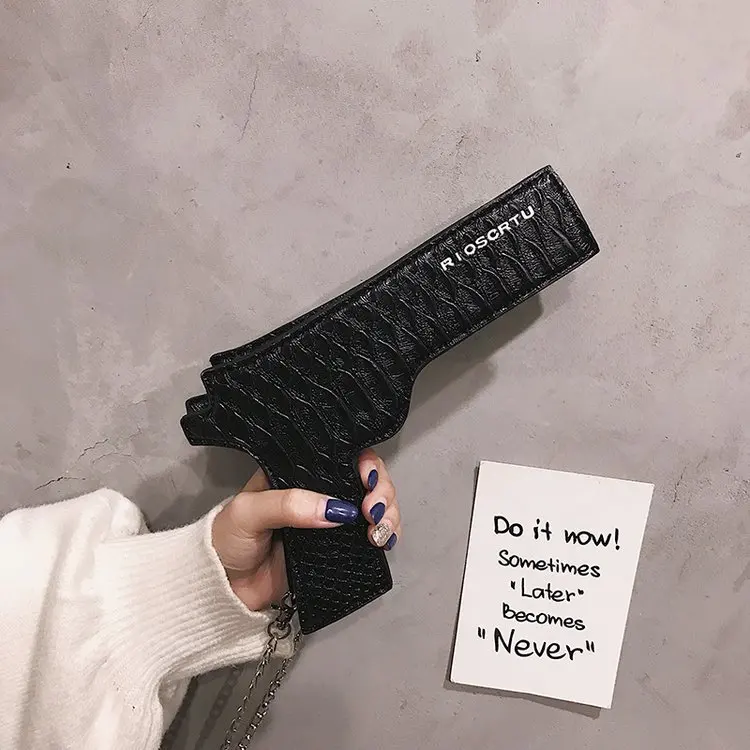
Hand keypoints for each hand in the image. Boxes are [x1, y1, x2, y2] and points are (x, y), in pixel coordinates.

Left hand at [211, 449, 401, 610]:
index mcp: (298, 472)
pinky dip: (384, 537)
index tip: (366, 479)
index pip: (341, 456)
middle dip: (381, 491)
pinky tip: (384, 542)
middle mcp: (319, 492)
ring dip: (387, 514)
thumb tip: (336, 509)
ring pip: (373, 508)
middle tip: (373, 512)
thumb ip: (289, 504)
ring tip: (380, 532)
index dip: (363, 462)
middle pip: (365, 480)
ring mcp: (330, 522)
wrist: (220, 589)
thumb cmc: (227, 539)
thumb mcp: (250, 511)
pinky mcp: (336, 551)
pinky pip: (368, 538)